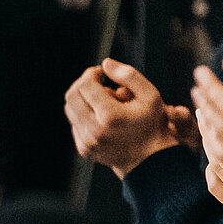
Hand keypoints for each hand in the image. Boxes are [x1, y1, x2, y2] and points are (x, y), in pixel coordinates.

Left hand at [64, 59, 179, 177]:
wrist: (150, 160)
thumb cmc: (152, 123)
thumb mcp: (150, 95)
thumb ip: (129, 75)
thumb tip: (105, 63)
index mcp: (109, 115)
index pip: (85, 85)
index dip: (91, 73)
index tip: (102, 72)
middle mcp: (93, 130)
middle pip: (72, 95)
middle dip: (83, 83)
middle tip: (97, 80)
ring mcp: (86, 141)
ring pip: (70, 109)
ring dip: (81, 98)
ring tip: (101, 97)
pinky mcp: (83, 148)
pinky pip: (75, 124)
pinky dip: (83, 114)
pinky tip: (100, 114)